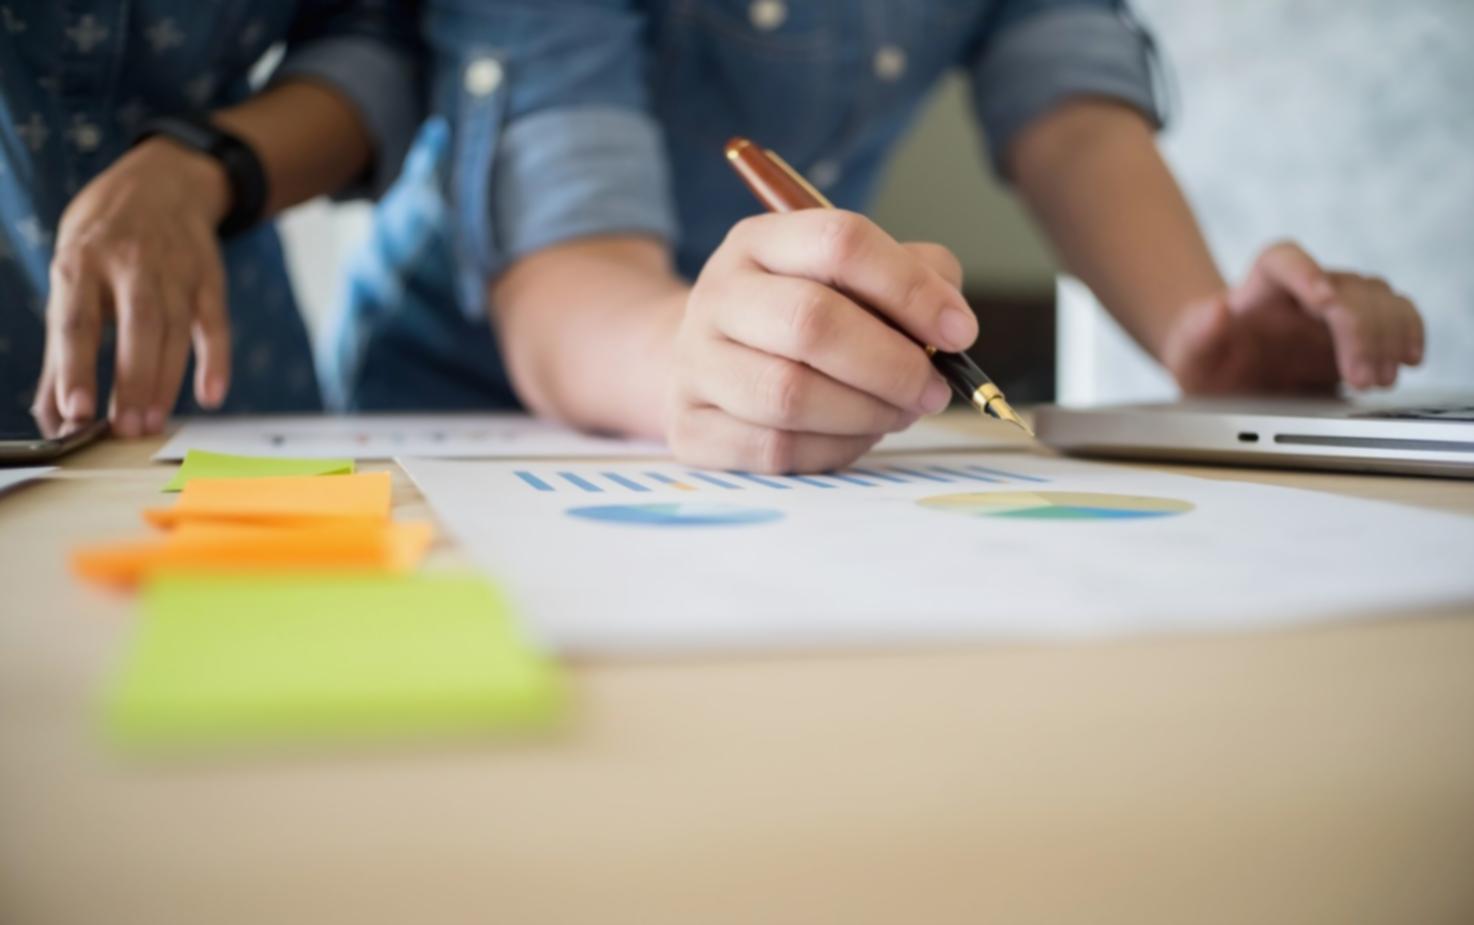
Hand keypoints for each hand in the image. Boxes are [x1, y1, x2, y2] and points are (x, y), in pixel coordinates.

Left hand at [32, 138, 232, 437]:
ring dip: (165, 382)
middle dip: (131, 381)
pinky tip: (210, 395)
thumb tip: (52, 414)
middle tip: (124, 430)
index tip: (74, 413)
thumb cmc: (103, 237)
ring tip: (151, 424)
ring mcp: (176, 269)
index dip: (74, 369)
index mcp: (81, 260)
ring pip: (175, 331)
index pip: (77, 321)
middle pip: (135, 328)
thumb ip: (62, 346)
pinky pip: (214, 324)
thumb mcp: (70, 273)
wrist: (163, 182)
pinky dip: (215, 361)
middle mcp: (131, 262)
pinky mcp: (210, 279)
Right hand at [667, 210, 976, 472]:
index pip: (839, 242)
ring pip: (789, 395)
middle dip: (892, 365)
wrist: (708, 362)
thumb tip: (951, 323)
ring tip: (898, 413)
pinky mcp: (690, 427)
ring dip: (866, 413)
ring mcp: (695, 363)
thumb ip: (913, 278)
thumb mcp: (852, 276)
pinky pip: (774, 449)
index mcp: (761, 241)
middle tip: (933, 389)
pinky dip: (832, 450)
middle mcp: (718, 294)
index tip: (959, 331)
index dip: (909, 288)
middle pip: (811, 322)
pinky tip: (855, 437)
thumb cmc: (801, 316)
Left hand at [1163, 241, 1422, 394]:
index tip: (1324, 300)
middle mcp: (1304, 288)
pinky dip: (1409, 333)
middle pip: (1344, 288)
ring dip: (1388, 337)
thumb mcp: (1187, 356)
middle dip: (1360, 332)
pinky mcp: (1360, 330)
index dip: (1306, 272)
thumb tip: (1215, 310)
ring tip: (1378, 380)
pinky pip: (1398, 315)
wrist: (1227, 376)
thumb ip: (1196, 334)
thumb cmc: (1207, 360)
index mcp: (1258, 287)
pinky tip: (1408, 359)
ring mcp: (1337, 306)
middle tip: (1360, 377)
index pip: (1282, 260)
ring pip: (1379, 299)